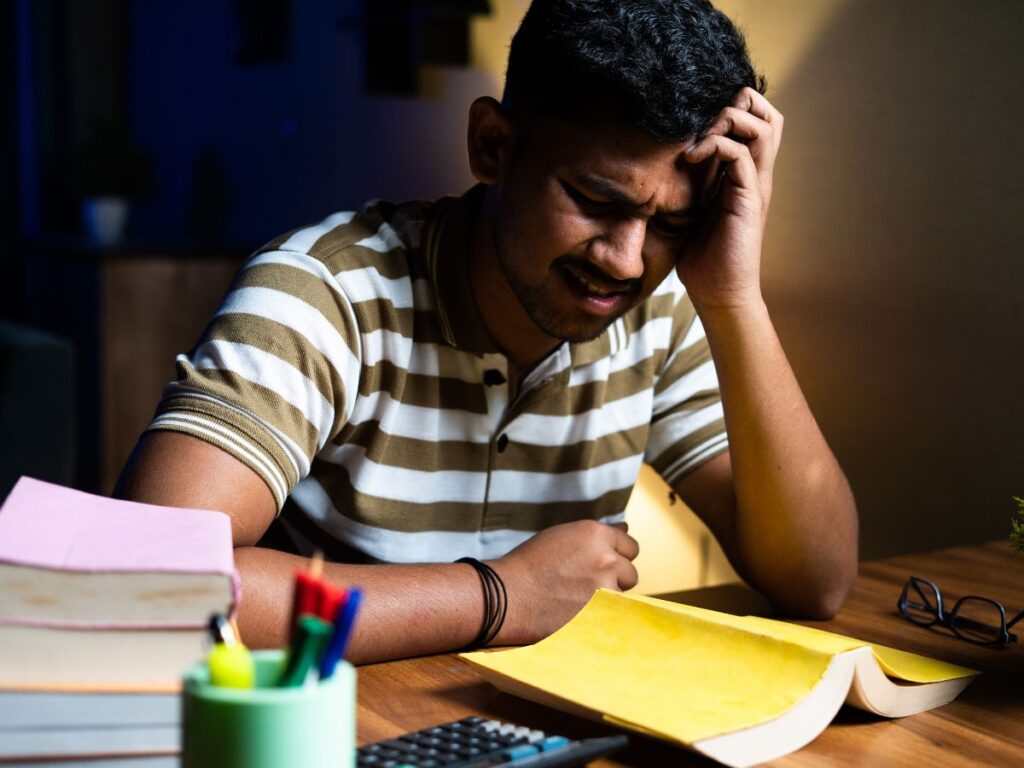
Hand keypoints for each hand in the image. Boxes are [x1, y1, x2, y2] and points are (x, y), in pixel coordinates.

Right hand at [490, 520, 638, 644]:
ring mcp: (606, 589)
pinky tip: (579, 613)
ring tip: (579, 600)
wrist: (507, 595)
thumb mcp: (562, 537)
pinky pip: (613, 616)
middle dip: (615, 578)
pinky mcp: (601, 615)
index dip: (617, 556)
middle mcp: (606, 559)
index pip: (631, 546)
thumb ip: (596, 536)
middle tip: (589, 584)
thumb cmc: (528, 564)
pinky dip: (600, 616)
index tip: (603, 564)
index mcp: (596, 534)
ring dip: (608, 599)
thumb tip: (625, 529)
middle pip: (630, 573)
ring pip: (622, 597)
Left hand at [676, 87, 783, 310]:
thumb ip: (688, 184)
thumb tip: (657, 165)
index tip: (696, 120)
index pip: (755, 121)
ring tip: (699, 137)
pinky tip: (691, 158)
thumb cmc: (702, 258)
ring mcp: (756, 185)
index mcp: (744, 175)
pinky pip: (740, 155)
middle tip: (704, 119)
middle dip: (738, 103)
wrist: (718, 293)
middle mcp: (756, 175)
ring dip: (729, 119)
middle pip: (769, 114)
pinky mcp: (749, 199)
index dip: (732, 107)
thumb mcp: (690, 210)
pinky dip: (716, 146)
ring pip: (764, 126)